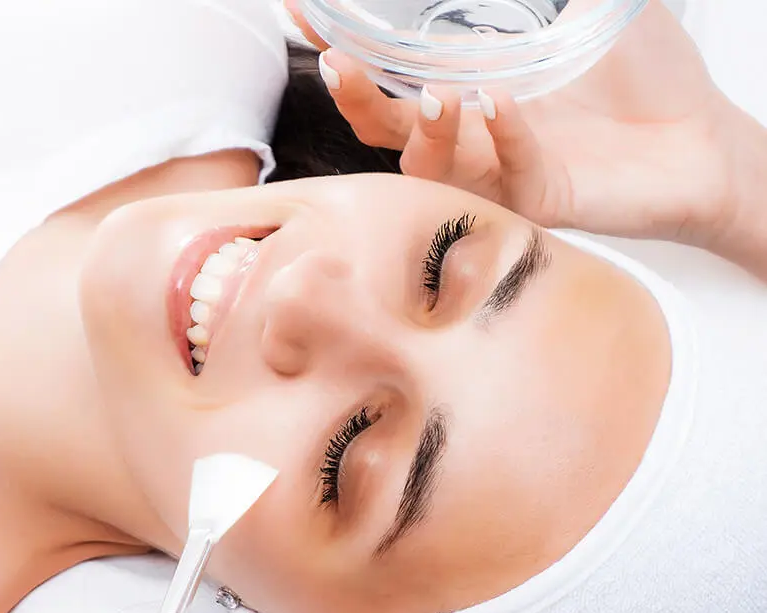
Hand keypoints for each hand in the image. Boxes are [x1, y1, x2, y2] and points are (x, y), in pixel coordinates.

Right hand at [286, 0, 737, 245]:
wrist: (701, 139)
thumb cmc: (645, 73)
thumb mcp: (586, 5)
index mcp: (470, 87)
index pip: (391, 70)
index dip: (346, 42)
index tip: (306, 10)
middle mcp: (472, 135)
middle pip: (387, 129)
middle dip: (357, 97)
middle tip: (339, 63)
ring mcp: (500, 172)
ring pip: (430, 168)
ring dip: (423, 132)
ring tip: (438, 93)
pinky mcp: (538, 199)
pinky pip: (507, 173)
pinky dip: (503, 134)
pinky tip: (502, 99)